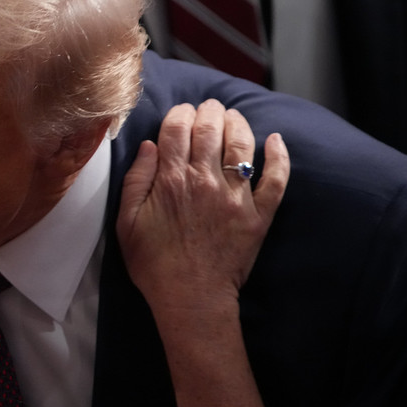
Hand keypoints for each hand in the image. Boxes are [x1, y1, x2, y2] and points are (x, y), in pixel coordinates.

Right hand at [116, 99, 289, 406]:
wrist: (190, 299)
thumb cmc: (153, 263)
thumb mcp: (126, 222)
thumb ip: (135, 180)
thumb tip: (147, 145)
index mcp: (171, 180)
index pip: (177, 128)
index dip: (179, 113)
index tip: (180, 112)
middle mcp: (205, 181)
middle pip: (211, 128)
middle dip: (209, 110)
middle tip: (208, 108)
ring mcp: (235, 197)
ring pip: (242, 144)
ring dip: (238, 123)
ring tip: (233, 117)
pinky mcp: (258, 215)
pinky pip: (276, 179)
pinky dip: (279, 157)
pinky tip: (276, 140)